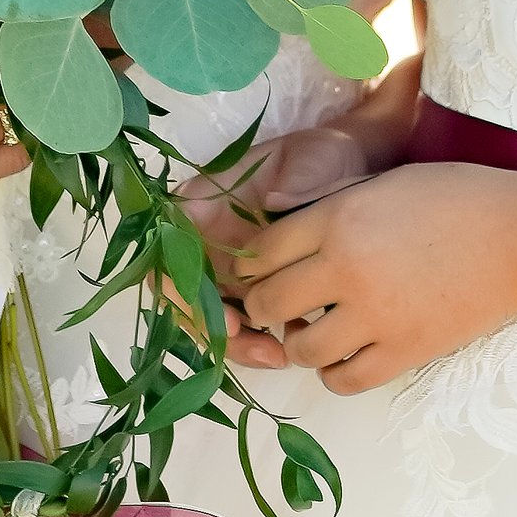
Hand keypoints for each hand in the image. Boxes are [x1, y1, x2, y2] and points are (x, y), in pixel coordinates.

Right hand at [186, 124, 372, 364]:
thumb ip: (295, 178)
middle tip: (260, 349)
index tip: (228, 316)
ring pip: (209, 313)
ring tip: (280, 357)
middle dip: (214, 329)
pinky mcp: (247, 286)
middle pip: (183, 292)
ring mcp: (223, 264)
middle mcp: (205, 237)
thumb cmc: (321, 159)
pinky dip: (258, 341)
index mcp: (207, 201)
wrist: (347, 172)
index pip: (169, 246)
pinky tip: (292, 346)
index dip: (184, 288)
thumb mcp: (310, 159)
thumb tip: (277, 204)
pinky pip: (239, 321)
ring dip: (236, 344)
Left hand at [232, 162, 516, 393]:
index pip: (261, 251)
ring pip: (302, 349)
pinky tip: (346, 356)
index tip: (256, 272)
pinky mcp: (404, 351)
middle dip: (265, 307)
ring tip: (316, 332)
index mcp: (338, 217)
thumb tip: (280, 222)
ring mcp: (375, 315)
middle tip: (280, 306)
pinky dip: (336, 373)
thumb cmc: (455, 198)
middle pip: (269, 303)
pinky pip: (345, 380)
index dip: (250, 265)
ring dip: (300, 343)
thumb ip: (330, 206)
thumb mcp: (381, 183)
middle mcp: (346, 267)